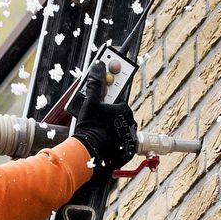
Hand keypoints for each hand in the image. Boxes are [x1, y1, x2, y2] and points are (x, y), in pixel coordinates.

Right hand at [71, 61, 137, 182]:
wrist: (90, 154)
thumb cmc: (91, 127)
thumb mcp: (90, 103)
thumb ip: (95, 83)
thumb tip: (99, 65)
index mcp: (125, 109)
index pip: (117, 99)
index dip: (106, 98)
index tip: (101, 99)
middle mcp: (131, 123)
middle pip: (117, 115)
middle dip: (107, 114)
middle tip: (94, 118)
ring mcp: (130, 138)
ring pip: (119, 128)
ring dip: (110, 128)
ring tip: (96, 131)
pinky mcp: (127, 151)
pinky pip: (120, 142)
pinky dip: (113, 141)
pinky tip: (101, 141)